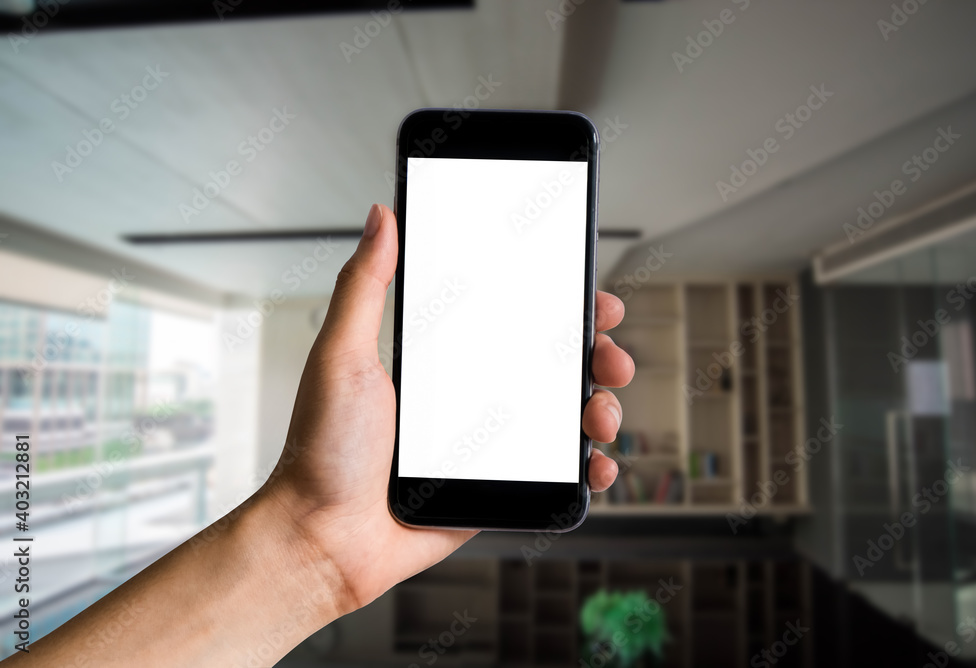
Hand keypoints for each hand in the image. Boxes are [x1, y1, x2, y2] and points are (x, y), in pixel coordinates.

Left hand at [263, 203, 635, 614]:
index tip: (590, 297)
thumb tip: (380, 217)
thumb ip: (364, 285)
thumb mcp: (341, 356)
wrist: (324, 540)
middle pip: (555, 365)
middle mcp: (472, 397)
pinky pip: (558, 474)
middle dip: (598, 355)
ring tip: (601, 415)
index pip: (514, 319)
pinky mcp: (498, 487)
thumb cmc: (322, 452)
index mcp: (443, 361)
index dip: (560, 306)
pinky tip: (597, 464)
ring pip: (567, 416)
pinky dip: (591, 468)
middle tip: (609, 356)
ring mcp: (489, 444)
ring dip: (602, 408)